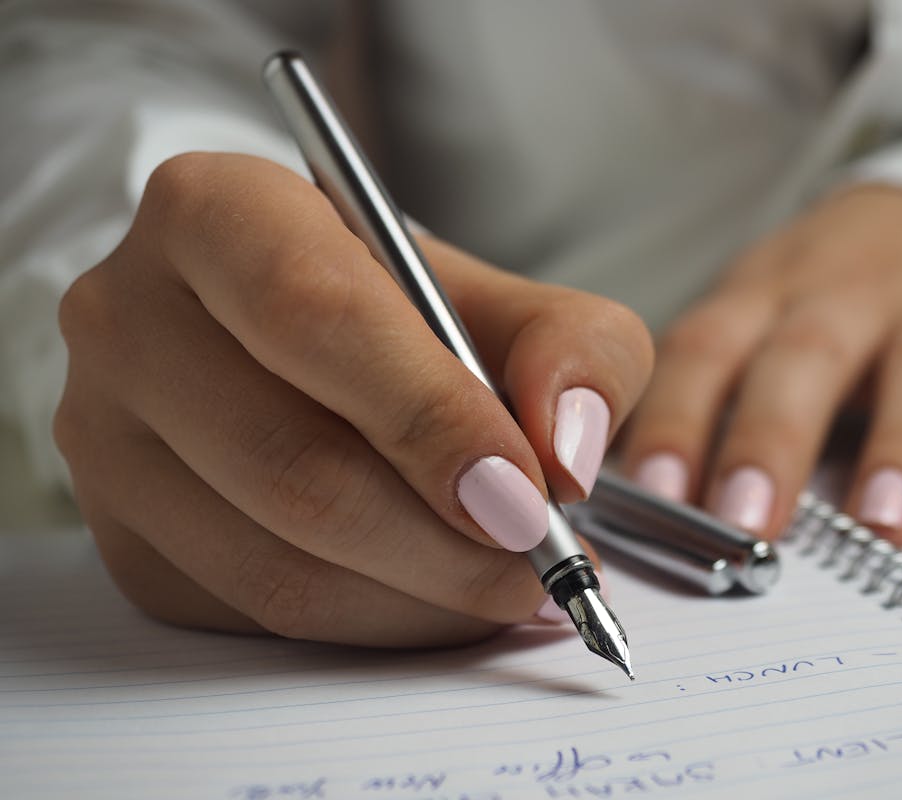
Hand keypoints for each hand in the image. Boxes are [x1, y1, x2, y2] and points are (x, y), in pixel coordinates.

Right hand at [55, 153, 652, 646]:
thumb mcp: (512, 299)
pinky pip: (256, 614)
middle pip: (291, 462)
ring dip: (420, 598)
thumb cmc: (409, 314)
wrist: (309, 348)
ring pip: (274, 561)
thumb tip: (566, 453)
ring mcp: (106, 437)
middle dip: (443, 540)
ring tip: (511, 585)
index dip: (430, 417)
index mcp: (216, 212)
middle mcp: (131, 317)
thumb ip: (574, 349)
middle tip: (542, 564)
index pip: (316, 316)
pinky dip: (374, 623)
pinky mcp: (124, 536)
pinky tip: (437, 596)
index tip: (527, 494)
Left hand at [620, 185, 901, 543]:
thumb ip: (708, 398)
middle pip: (804, 359)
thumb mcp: (754, 319)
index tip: (655, 495)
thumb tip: (637, 505)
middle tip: (747, 521)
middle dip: (773, 440)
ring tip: (882, 526)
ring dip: (901, 447)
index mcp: (762, 297)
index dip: (677, 420)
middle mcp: (844, 295)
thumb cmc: (822, 298)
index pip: (706, 352)